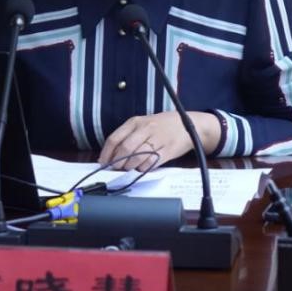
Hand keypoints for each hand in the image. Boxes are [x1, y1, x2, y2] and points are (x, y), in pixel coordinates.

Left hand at [98, 111, 220, 171]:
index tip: (102, 163)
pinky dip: (143, 168)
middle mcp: (145, 129)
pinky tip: (142, 167)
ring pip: (137, 157)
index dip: (106, 153)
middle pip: (125, 149)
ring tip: (129, 168)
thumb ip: (128, 136)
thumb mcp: (143, 124)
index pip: (114, 138)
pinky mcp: (167, 150)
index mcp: (135, 122)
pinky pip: (151, 163)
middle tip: (116, 168)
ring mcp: (157, 139)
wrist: (189, 124)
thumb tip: (111, 155)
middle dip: (118, 162)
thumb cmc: (162, 125)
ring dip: (130, 167)